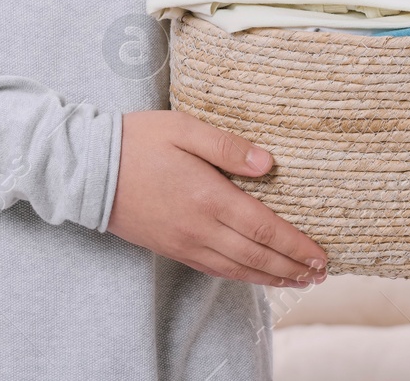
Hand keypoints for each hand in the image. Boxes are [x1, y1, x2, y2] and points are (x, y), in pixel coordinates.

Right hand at [108, 110, 328, 287]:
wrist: (88, 169)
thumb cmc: (138, 141)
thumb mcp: (184, 128)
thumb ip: (228, 147)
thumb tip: (268, 163)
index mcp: (208, 197)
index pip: (264, 228)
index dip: (295, 246)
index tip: (321, 255)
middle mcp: (199, 227)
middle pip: (256, 256)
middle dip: (292, 267)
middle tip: (321, 274)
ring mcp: (184, 242)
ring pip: (237, 269)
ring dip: (271, 277)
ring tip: (298, 281)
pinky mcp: (171, 248)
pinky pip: (214, 269)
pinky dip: (242, 277)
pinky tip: (255, 276)